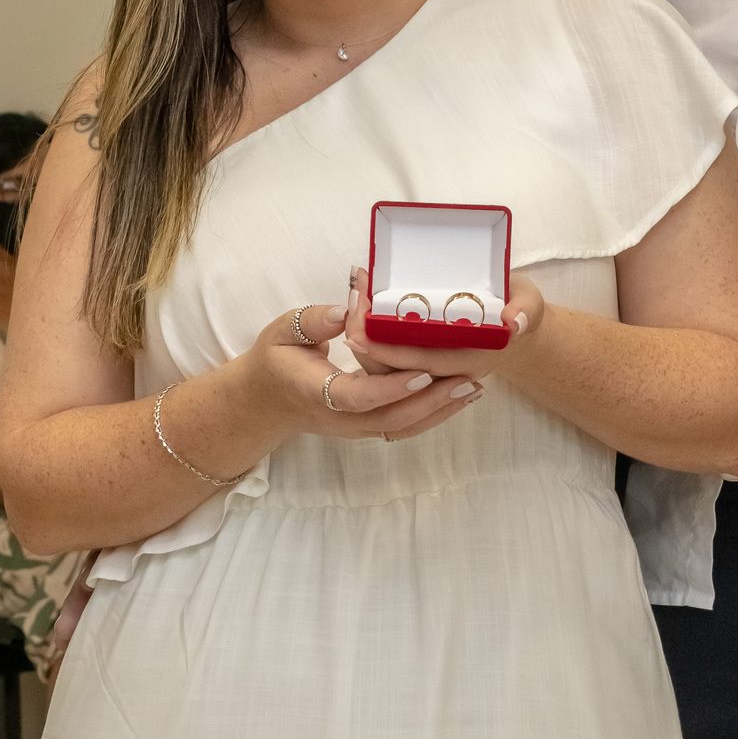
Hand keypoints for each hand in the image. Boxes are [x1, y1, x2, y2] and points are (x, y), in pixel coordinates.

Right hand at [238, 294, 485, 444]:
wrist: (265, 402)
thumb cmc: (276, 359)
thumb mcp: (283, 331)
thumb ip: (313, 322)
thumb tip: (345, 310)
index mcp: (316, 392)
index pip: (357, 397)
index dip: (391, 388)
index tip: (423, 372)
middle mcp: (340, 418)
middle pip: (390, 419)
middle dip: (432, 402)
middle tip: (468, 379)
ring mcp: (354, 428)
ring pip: (402, 427)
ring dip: (439, 411)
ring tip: (472, 388)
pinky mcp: (366, 427)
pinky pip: (402, 427)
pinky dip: (432, 415)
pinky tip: (458, 397)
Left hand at [341, 269, 545, 400]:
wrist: (519, 325)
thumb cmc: (522, 309)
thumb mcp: (531, 304)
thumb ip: (526, 311)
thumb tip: (515, 322)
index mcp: (469, 361)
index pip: (420, 363)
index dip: (388, 349)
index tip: (359, 328)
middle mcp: (446, 371)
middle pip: (394, 368)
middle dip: (366, 337)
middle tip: (350, 300)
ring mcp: (433, 367)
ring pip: (386, 367)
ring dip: (365, 333)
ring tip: (353, 294)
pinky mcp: (422, 357)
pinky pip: (390, 355)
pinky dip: (372, 332)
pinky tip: (361, 302)